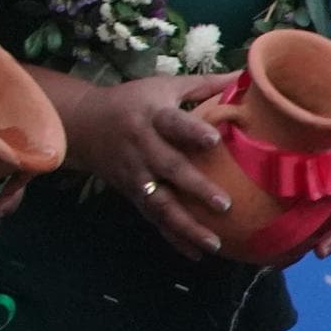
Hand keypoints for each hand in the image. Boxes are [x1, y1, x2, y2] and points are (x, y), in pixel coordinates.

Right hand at [71, 73, 236, 256]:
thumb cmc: (133, 101)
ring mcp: (136, 174)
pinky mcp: (132, 194)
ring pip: (160, 203)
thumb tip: (247, 75)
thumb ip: (203, 86)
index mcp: (151, 116)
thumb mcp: (162, 86)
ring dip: (186, 225)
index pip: (172, 124)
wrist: (83, 125)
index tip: (214, 139)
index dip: (191, 131)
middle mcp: (142, 147)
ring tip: (214, 243)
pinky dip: (173, 238)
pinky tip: (196, 254)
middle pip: (169, 169)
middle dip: (196, 188)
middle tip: (224, 204)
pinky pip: (153, 218)